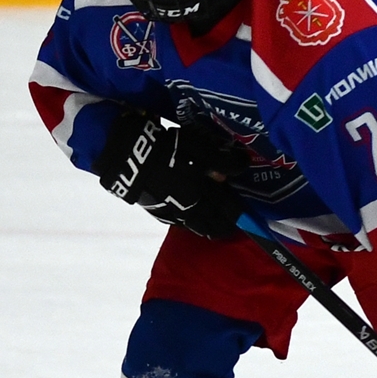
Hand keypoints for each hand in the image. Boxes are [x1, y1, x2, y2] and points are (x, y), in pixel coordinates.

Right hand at [96, 112, 246, 239]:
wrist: (130, 158)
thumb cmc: (171, 152)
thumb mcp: (201, 150)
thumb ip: (224, 161)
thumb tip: (243, 164)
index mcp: (205, 195)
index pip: (229, 212)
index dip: (238, 215)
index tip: (246, 217)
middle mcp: (191, 209)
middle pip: (211, 225)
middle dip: (222, 227)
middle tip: (229, 226)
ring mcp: (171, 212)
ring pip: (193, 226)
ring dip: (204, 227)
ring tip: (210, 225)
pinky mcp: (155, 210)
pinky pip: (176, 222)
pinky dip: (185, 222)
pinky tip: (186, 218)